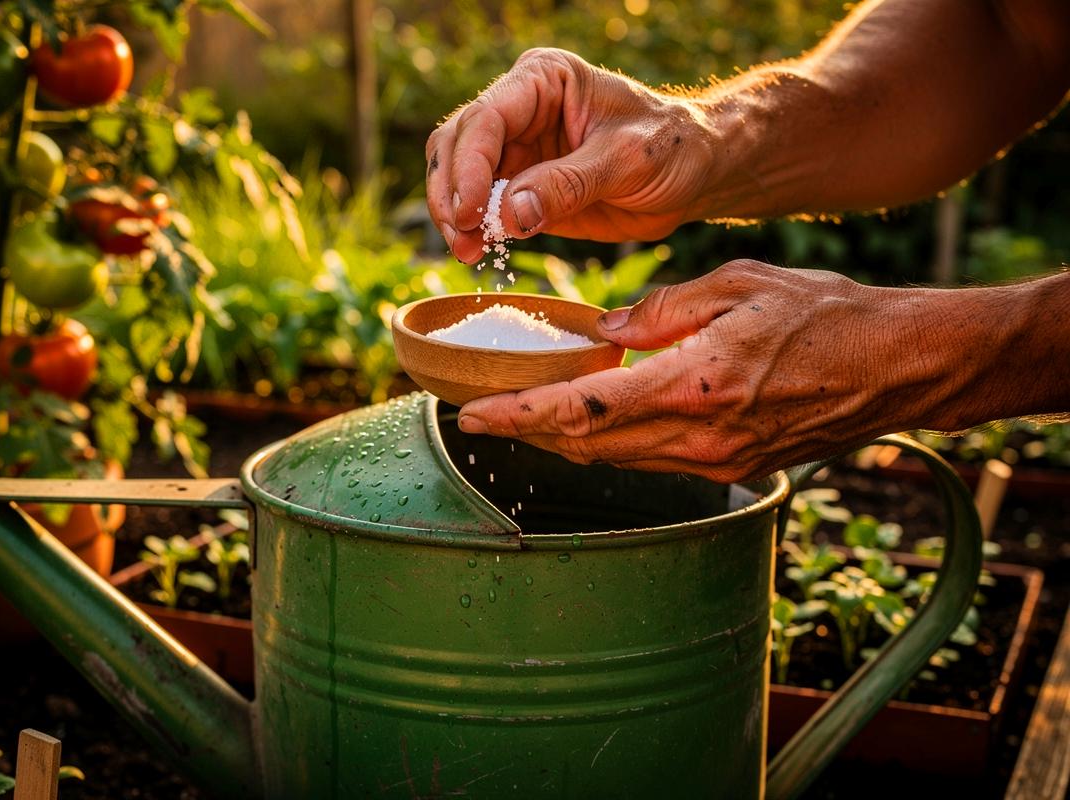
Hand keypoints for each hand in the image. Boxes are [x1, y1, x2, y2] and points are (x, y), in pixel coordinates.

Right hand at [425, 48, 713, 262]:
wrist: (693, 174)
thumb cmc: (670, 148)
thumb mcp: (627, 160)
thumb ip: (568, 184)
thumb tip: (509, 214)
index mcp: (544, 80)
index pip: (486, 118)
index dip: (468, 166)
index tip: (469, 212)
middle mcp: (519, 109)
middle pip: (456, 145)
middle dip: (451, 193)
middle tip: (463, 240)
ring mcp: (515, 149)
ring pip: (455, 176)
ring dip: (454, 216)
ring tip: (469, 252)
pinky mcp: (519, 187)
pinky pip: (480, 207)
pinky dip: (472, 230)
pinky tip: (477, 253)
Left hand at [456, 260, 951, 481]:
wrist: (898, 367)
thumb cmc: (828, 315)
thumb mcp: (740, 285)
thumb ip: (664, 309)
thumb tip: (607, 332)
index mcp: (693, 384)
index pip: (583, 409)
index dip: (518, 416)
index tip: (471, 416)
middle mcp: (698, 436)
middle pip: (586, 444)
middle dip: (526, 431)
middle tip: (478, 413)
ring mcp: (714, 461)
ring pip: (613, 459)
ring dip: (561, 440)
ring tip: (520, 414)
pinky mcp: (728, 468)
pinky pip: (648, 461)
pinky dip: (607, 443)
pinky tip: (588, 419)